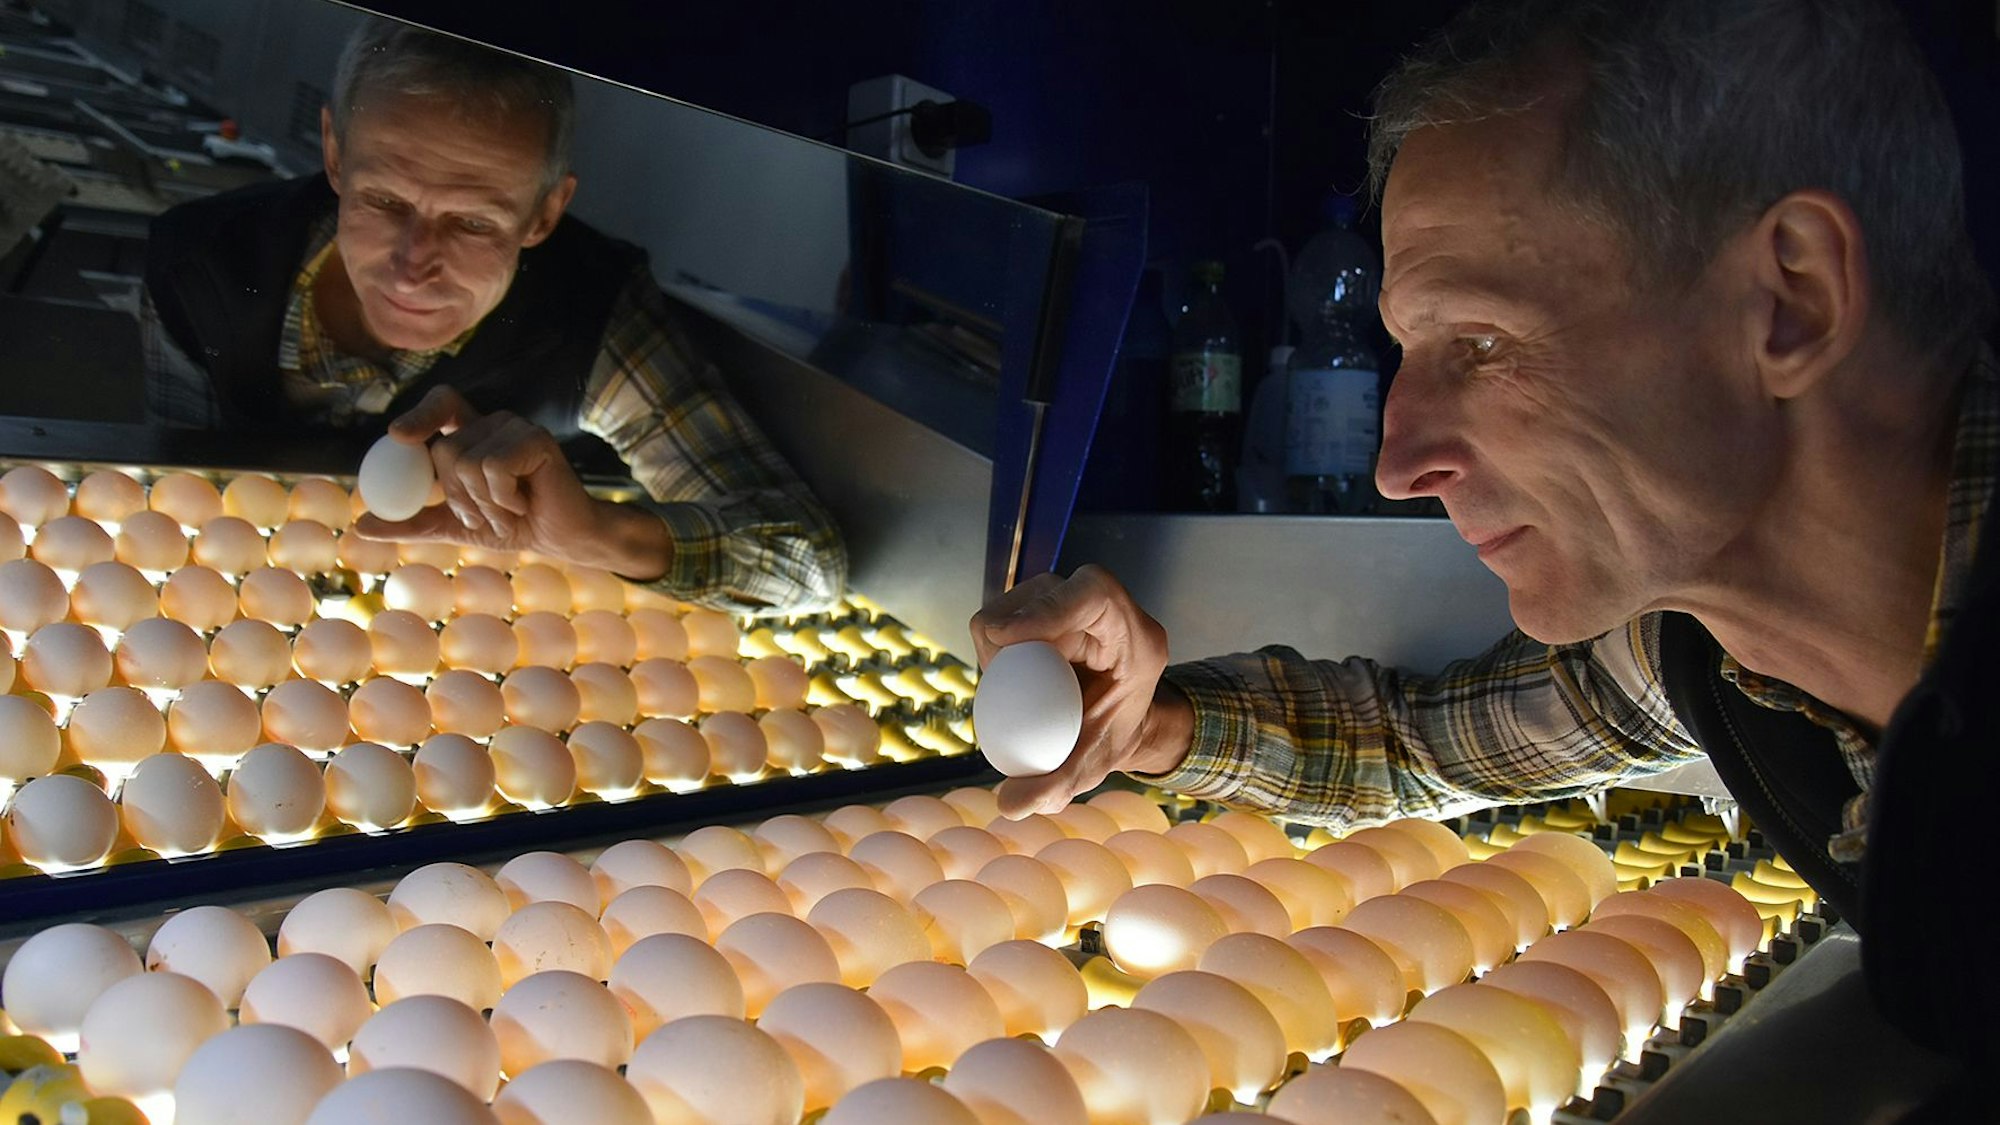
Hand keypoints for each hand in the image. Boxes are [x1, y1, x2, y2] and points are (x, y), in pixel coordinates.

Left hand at [353, 386, 670, 578]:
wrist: (563, 539)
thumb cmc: (514, 527)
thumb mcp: (455, 527)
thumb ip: (411, 522)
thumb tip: (359, 526)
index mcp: (474, 434)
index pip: (442, 404)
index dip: (420, 413)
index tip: (398, 437)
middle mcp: (493, 423)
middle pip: (446, 451)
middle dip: (460, 498)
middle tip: (485, 518)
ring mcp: (517, 427)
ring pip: (469, 462)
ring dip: (485, 504)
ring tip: (511, 512)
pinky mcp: (537, 439)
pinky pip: (495, 468)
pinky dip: (504, 498)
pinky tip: (527, 502)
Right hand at [969, 564, 1194, 817]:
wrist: (1113, 720)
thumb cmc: (1108, 740)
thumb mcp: (1089, 766)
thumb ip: (1056, 787)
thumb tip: (1010, 805)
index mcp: (1136, 637)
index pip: (1094, 593)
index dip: (1047, 607)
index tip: (1005, 639)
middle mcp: (1107, 610)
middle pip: (1045, 591)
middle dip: (1010, 633)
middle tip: (997, 677)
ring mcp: (1074, 601)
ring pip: (1019, 598)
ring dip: (999, 641)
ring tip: (1005, 682)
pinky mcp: (1047, 605)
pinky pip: (1007, 611)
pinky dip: (996, 643)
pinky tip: (1005, 674)